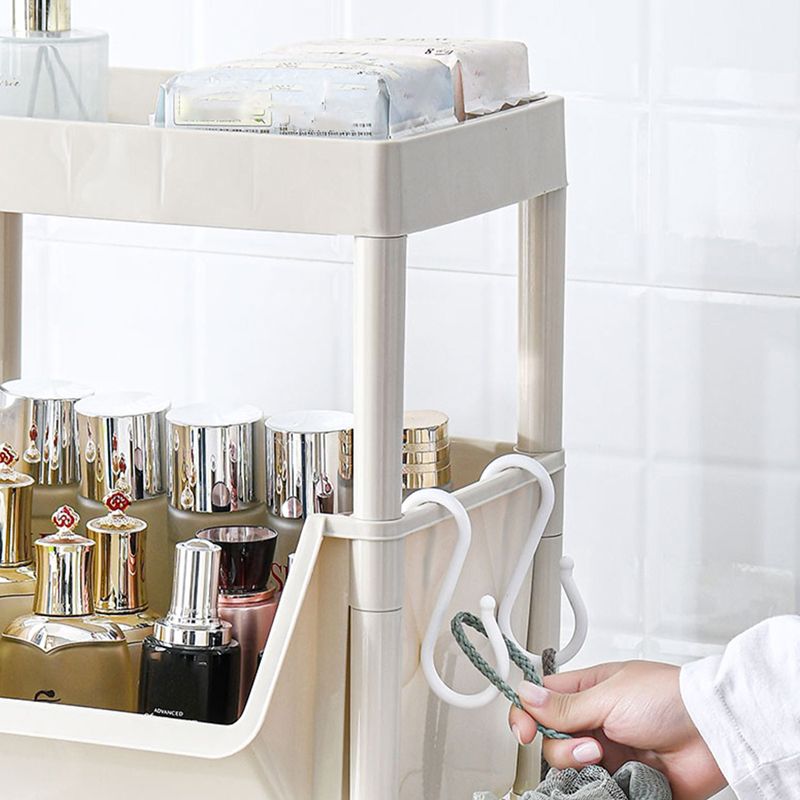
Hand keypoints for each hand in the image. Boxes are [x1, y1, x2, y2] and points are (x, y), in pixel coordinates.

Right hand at [508, 661, 726, 799]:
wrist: (712, 733)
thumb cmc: (667, 698)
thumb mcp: (608, 696)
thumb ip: (564, 705)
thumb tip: (525, 695)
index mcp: (586, 690)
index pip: (540, 701)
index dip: (526, 715)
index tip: (523, 732)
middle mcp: (594, 721)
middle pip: (550, 740)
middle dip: (562, 746)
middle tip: (588, 744)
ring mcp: (609, 752)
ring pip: (570, 768)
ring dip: (581, 765)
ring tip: (607, 759)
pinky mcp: (625, 780)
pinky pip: (596, 789)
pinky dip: (597, 788)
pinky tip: (614, 780)